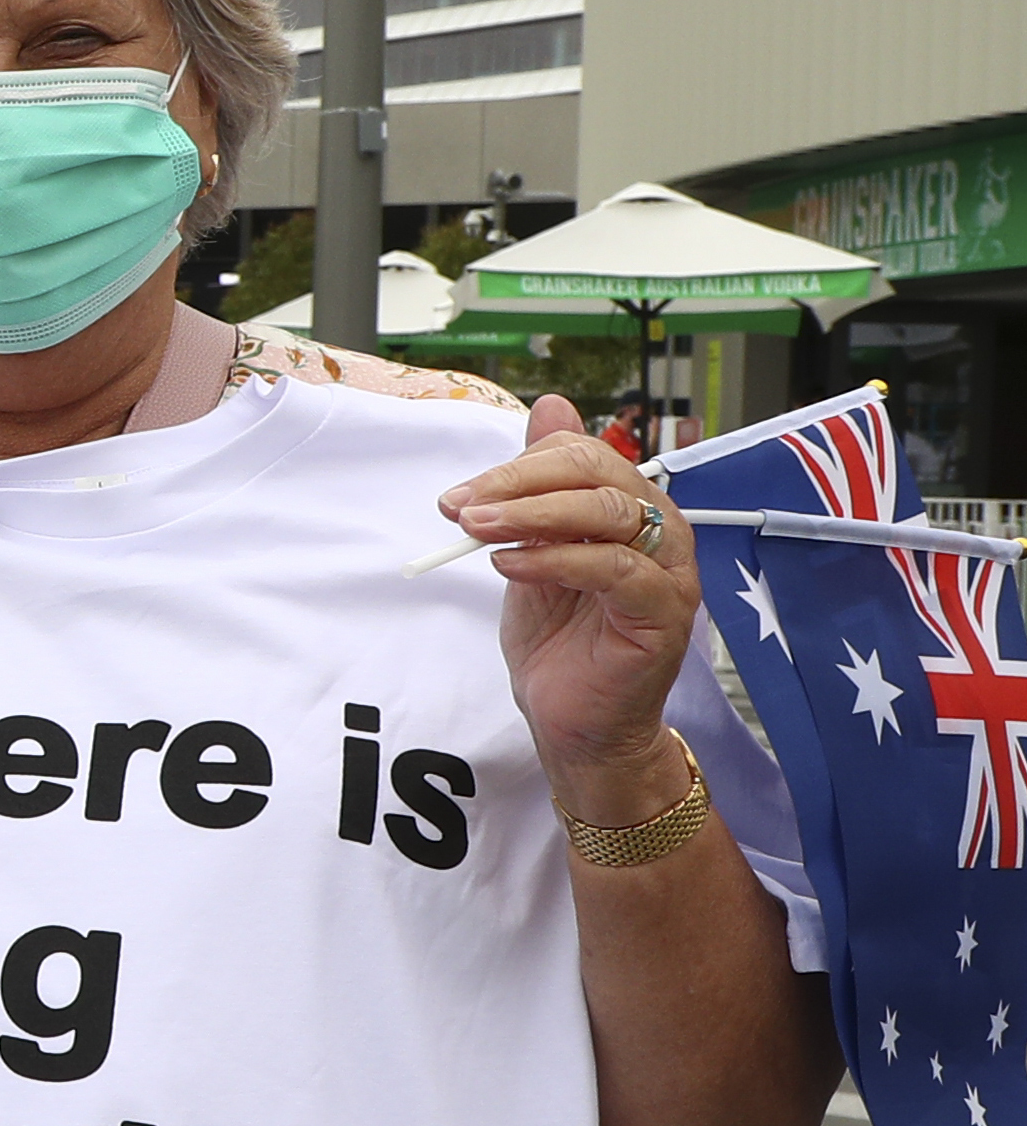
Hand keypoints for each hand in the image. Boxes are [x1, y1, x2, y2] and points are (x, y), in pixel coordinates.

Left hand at [439, 394, 698, 824]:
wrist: (573, 720)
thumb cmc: (559, 638)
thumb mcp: (533, 549)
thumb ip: (538, 486)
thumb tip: (549, 405)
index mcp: (631, 507)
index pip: (583, 455)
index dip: (516, 466)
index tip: (456, 496)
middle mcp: (661, 529)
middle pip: (598, 473)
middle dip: (518, 484)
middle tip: (459, 508)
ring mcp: (670, 570)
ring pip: (609, 514)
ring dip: (532, 515)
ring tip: (475, 531)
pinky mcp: (665, 611)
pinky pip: (614, 569)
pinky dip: (556, 560)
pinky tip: (510, 567)